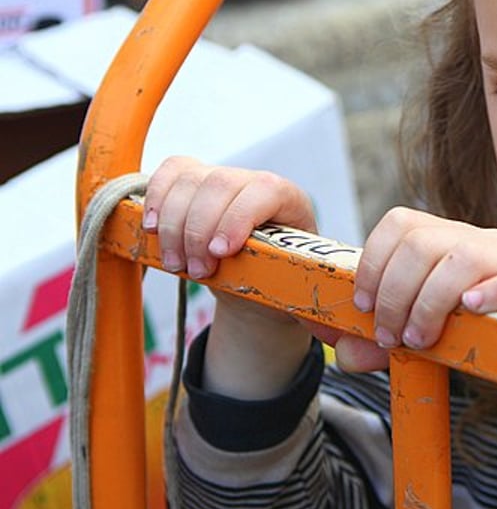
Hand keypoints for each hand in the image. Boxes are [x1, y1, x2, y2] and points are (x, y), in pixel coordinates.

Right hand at [144, 157, 316, 397]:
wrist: (257, 277)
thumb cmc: (281, 284)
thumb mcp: (298, 295)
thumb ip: (314, 312)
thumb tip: (333, 335)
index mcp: (291, 202)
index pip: (267, 190)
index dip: (239, 217)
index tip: (221, 254)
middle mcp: (255, 183)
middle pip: (221, 183)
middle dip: (199, 230)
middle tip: (197, 272)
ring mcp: (222, 179)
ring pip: (191, 180)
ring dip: (174, 225)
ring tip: (178, 264)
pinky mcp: (192, 182)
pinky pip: (170, 173)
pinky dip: (155, 199)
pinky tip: (152, 232)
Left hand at [337, 207, 496, 371]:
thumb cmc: (485, 334)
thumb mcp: (429, 335)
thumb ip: (384, 343)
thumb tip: (344, 353)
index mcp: (448, 241)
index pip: (400, 223)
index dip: (373, 262)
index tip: (362, 306)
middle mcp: (480, 240)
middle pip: (423, 242)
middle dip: (394, 293)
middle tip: (392, 336)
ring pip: (464, 256)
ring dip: (431, 302)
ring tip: (423, 340)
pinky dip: (496, 291)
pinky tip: (473, 310)